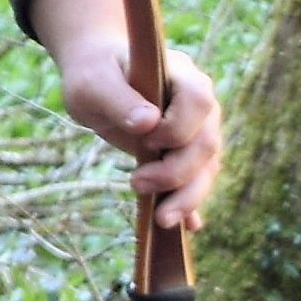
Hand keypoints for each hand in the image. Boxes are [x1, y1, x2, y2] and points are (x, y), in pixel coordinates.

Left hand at [30, 0, 224, 230]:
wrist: (98, 77)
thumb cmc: (95, 73)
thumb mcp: (93, 82)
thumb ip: (118, 99)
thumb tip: (148, 123)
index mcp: (182, 76)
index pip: (199, 102)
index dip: (178, 127)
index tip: (146, 140)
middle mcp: (199, 107)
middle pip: (207, 144)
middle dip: (177, 172)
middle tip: (136, 184)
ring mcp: (197, 132)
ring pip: (206, 169)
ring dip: (187, 197)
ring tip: (160, 220)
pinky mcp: (185, 155)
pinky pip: (196, 182)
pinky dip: (191, 204)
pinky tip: (188, 226)